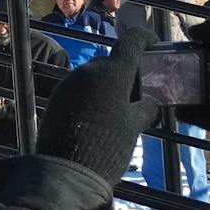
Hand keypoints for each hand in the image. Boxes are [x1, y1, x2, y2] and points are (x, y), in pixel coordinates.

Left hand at [31, 27, 157, 186]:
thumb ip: (145, 109)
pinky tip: (98, 117)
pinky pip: (80, 90)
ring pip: (94, 77)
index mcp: (113, 72)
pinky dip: (92, 97)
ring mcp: (70, 83)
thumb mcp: (134, 127)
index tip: (153, 44)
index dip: (144, 39)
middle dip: (126, 72)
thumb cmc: (109, 145)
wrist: (67, 170)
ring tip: (118, 108)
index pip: (131, 42)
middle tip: (139, 90)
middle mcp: (89, 70)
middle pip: (112, 62)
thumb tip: (150, 104)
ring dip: (107, 86)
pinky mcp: (57, 97)